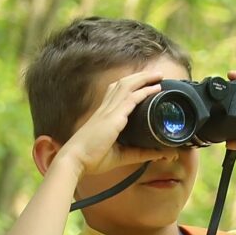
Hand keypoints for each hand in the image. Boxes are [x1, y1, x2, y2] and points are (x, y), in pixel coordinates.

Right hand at [58, 69, 183, 184]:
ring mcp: (109, 111)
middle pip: (124, 83)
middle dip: (140, 76)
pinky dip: (144, 92)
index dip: (131, 84)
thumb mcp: (121, 155)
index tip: (145, 82)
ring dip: (144, 78)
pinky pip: (131, 99)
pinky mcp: (113, 118)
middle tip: (157, 74)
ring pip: (128, 86)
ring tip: (158, 75)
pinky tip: (155, 89)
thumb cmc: (92, 158)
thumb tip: (159, 154)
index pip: (117, 91)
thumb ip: (139, 153)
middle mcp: (106, 108)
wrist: (76, 160)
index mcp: (103, 114)